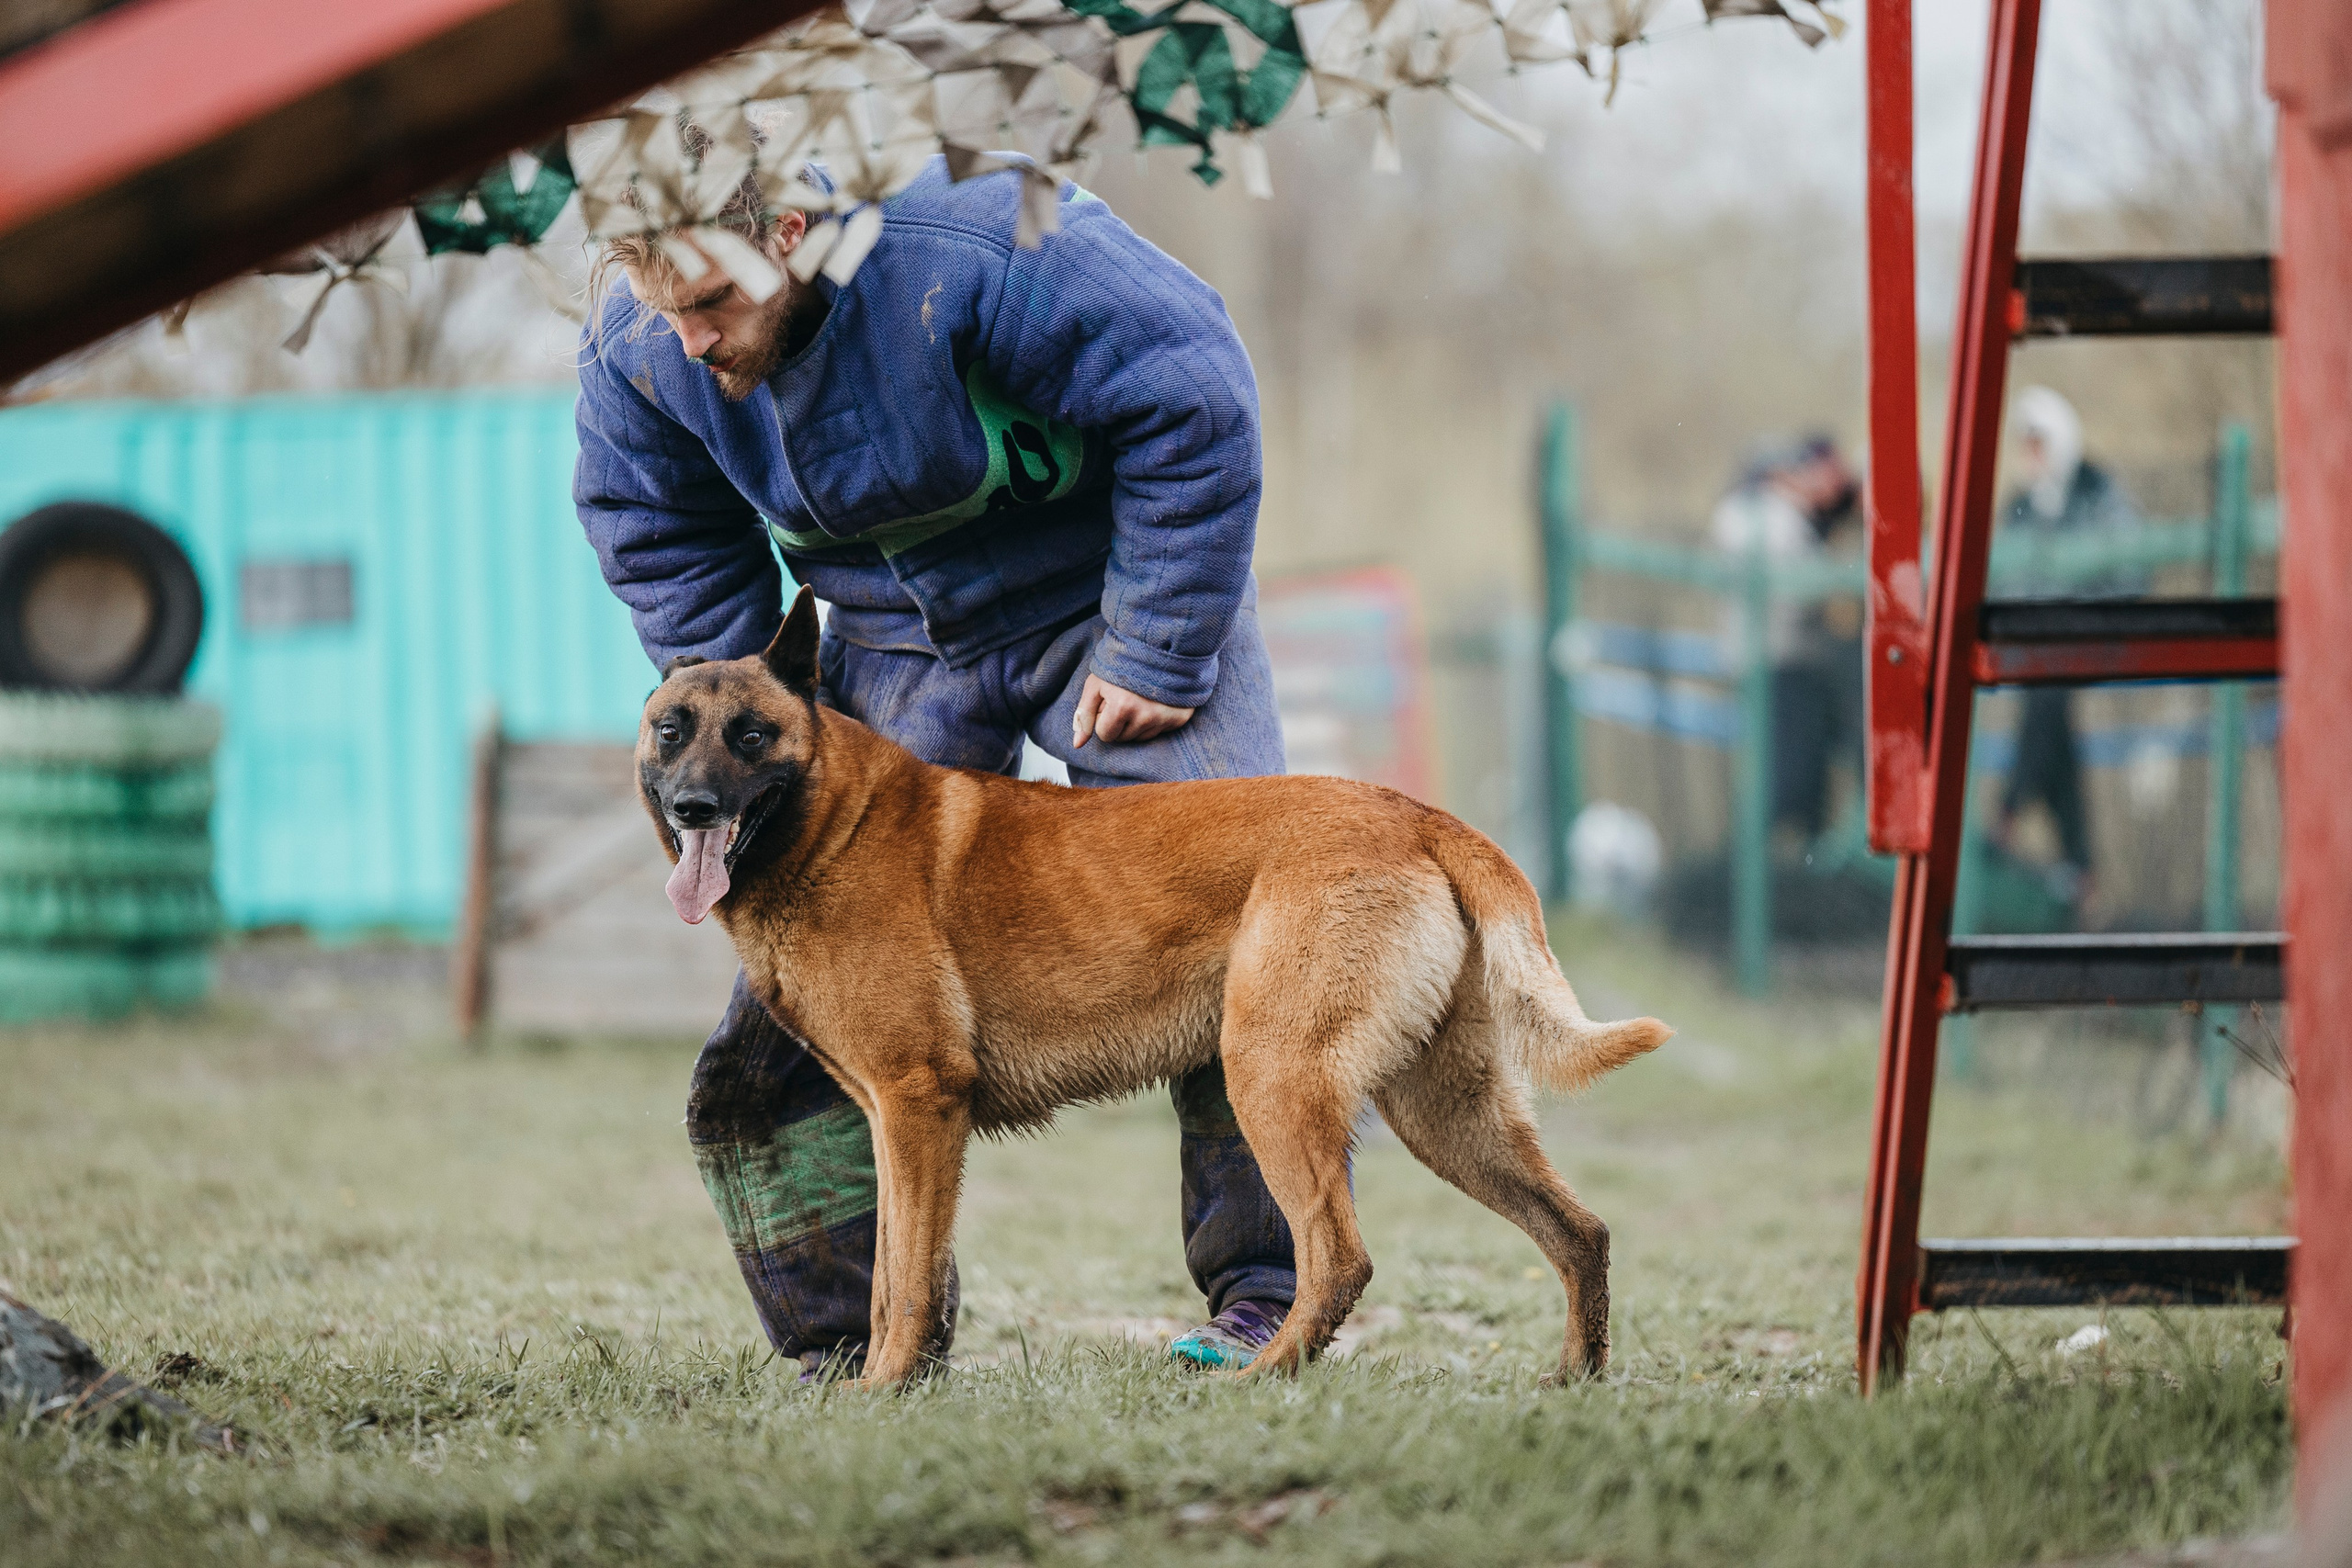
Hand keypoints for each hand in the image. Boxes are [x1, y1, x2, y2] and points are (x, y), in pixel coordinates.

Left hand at [1071, 674, 1195, 748]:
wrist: (1157, 648)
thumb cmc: (1121, 665)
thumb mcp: (1096, 685)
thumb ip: (1084, 715)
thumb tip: (1077, 745)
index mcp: (1122, 706)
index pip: (1105, 735)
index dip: (1104, 718)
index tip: (1110, 700)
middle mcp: (1146, 715)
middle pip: (1123, 739)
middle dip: (1119, 722)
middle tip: (1125, 698)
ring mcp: (1165, 718)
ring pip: (1140, 738)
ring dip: (1135, 723)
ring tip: (1139, 699)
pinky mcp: (1179, 719)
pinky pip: (1159, 733)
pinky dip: (1153, 721)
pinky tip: (1154, 702)